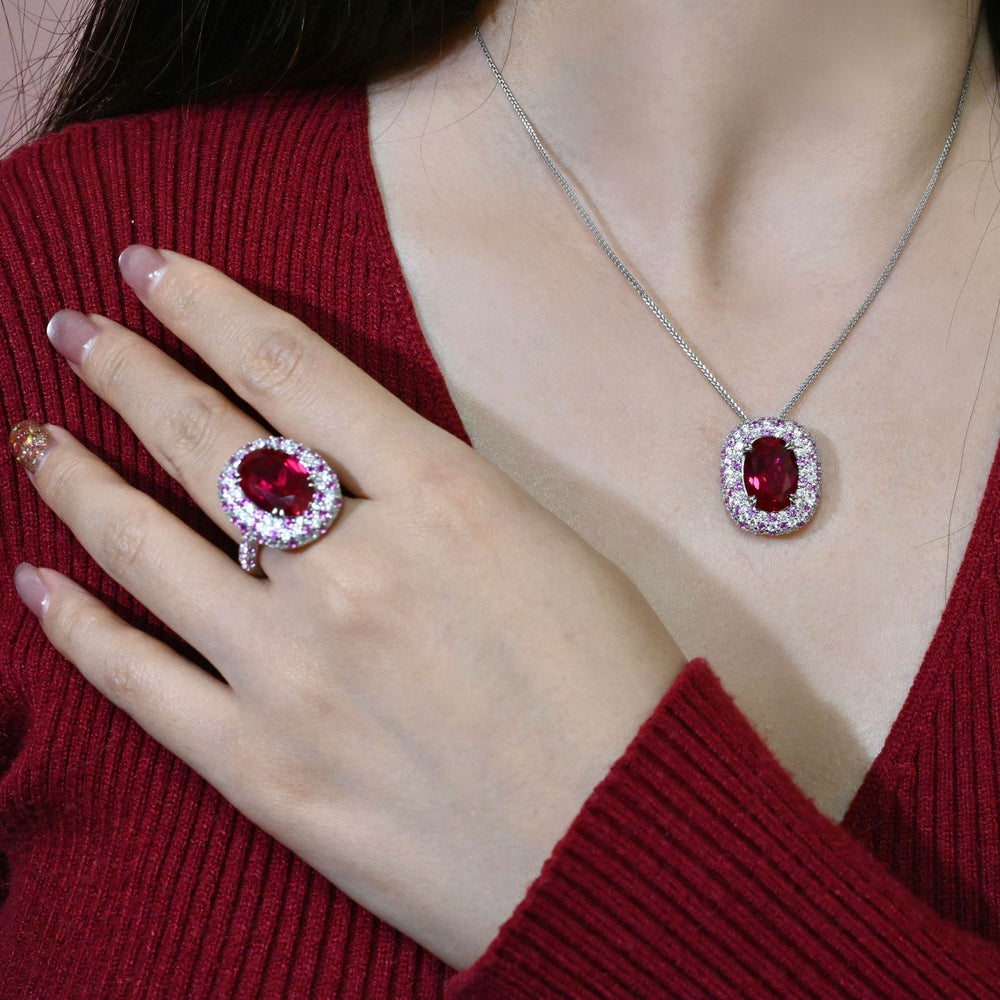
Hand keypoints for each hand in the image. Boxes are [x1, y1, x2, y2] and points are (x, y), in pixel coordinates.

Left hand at [12, 247, 685, 968]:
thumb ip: (436, 495)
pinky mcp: (263, 768)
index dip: (206, 303)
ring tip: (35, 438)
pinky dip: (76, 627)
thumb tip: (345, 463)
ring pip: (148, 545)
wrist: (620, 843)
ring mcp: (294, 672)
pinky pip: (138, 682)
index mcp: (443, 499)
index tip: (152, 267)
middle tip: (76, 327)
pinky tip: (37, 584)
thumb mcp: (547, 547)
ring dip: (77, 478)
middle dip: (127, 367)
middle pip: (206, 437)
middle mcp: (353, 570)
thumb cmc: (614, 689)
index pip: (289, 368)